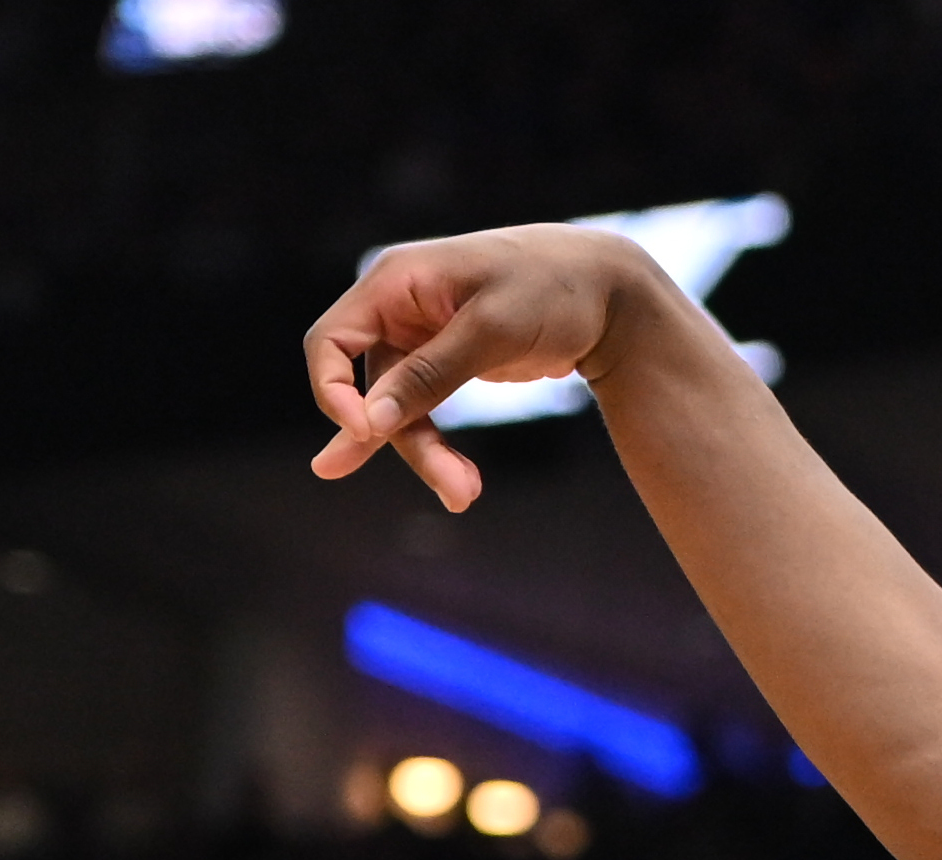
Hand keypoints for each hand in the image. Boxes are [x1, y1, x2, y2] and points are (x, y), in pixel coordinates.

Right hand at [303, 226, 659, 512]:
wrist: (610, 291)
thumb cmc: (553, 289)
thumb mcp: (494, 329)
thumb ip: (432, 372)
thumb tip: (372, 420)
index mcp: (395, 282)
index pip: (331, 340)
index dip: (333, 389)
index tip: (366, 432)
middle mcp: (399, 310)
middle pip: (371, 388)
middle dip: (402, 441)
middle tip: (455, 493)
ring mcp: (422, 339)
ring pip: (401, 410)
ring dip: (428, 455)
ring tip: (466, 496)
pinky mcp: (448, 365)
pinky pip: (426, 412)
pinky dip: (441, 447)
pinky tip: (461, 483)